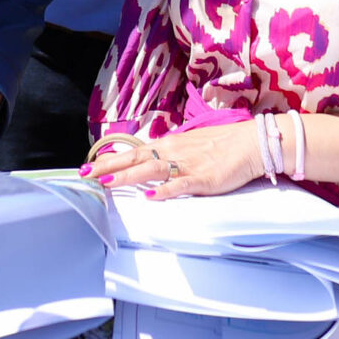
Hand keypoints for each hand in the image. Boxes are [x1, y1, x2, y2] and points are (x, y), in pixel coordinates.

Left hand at [83, 121, 264, 198]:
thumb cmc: (222, 145)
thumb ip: (169, 154)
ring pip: (152, 170)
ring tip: (109, 182)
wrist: (251, 142)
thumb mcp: (190, 145)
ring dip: (129, 176)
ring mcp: (188, 165)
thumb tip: (149, 159)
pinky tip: (150, 196)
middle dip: (109, 168)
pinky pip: (181, 185)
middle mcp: (174, 152)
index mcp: (169, 145)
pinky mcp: (203, 179)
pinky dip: (164, 191)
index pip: (134, 153)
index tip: (89, 167)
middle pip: (136, 160)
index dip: (111, 160)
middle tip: (86, 175)